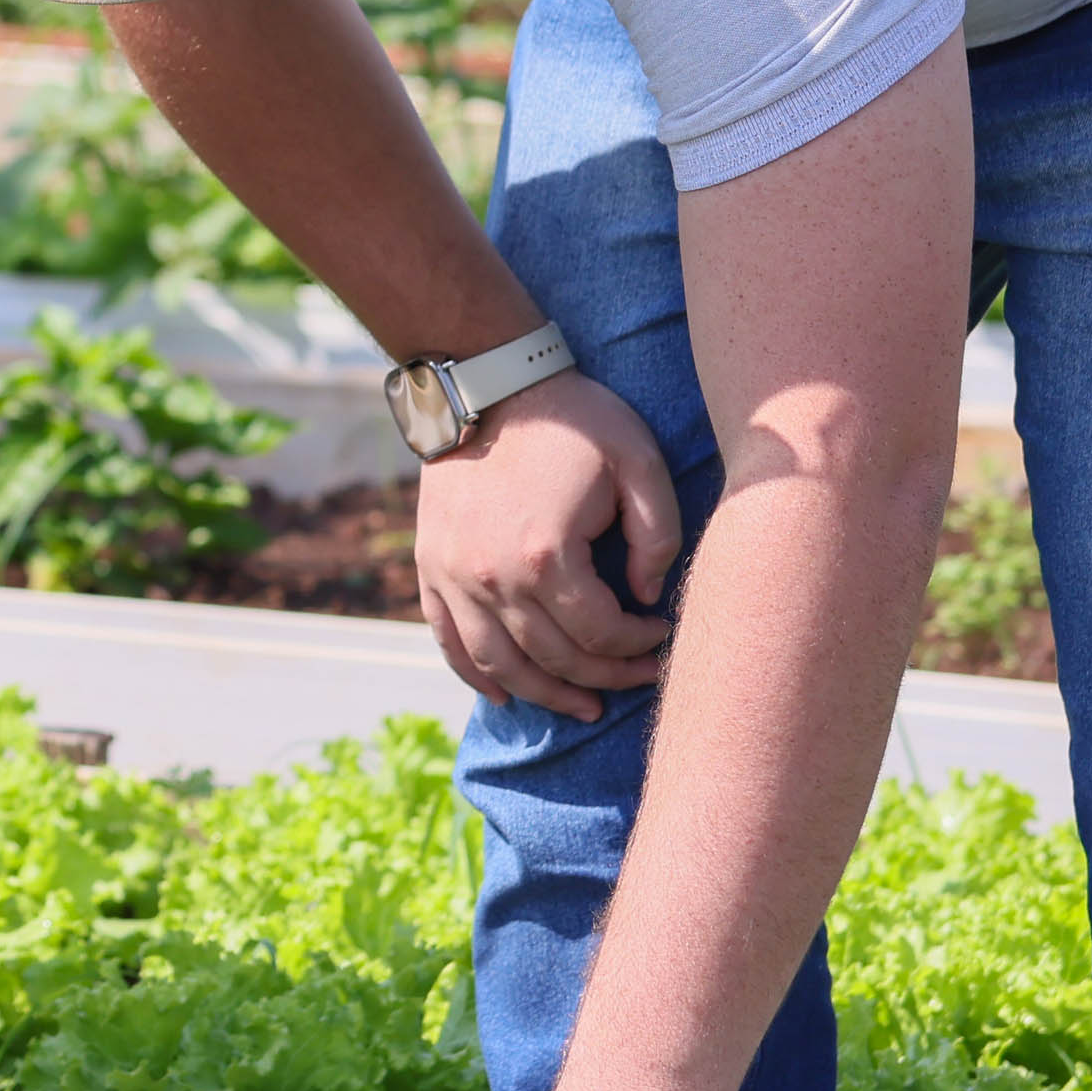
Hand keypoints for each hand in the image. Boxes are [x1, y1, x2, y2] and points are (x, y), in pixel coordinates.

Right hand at [413, 372, 683, 719]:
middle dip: (604, 678)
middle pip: (554, 659)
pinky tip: (505, 697)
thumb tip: (647, 598)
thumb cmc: (575, 420)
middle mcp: (493, 578)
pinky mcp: (430, 568)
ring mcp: (454, 577)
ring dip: (545, 695)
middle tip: (637, 679)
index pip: (601, 633)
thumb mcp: (640, 462)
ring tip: (580, 706)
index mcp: (548, 556)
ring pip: (501, 665)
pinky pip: (450, 642)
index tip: (661, 636)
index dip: (639, 647)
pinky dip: (477, 677)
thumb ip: (658, 536)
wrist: (490, 384)